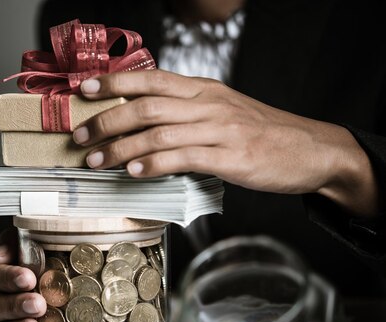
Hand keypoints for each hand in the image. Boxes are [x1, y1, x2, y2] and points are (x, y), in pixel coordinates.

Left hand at [72, 70, 377, 216]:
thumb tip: (141, 124)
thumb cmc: (261, 133)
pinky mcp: (230, 157)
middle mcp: (208, 104)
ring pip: (158, 132)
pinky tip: (134, 172)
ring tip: (96, 160)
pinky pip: (183, 157)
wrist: (311, 149)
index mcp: (203, 90)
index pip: (150, 79)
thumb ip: (186, 112)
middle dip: (106, 120)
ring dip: (120, 147)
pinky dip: (154, 163)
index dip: (114, 82)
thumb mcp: (221, 111)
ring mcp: (219, 130)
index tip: (84, 90)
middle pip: (146, 106)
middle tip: (80, 137)